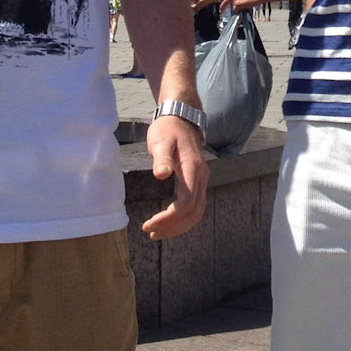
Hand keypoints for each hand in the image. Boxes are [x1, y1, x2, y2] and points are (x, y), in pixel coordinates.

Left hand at [141, 117, 207, 240]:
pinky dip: (182, 219)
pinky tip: (168, 221)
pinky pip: (195, 206)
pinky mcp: (197, 181)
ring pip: (197, 212)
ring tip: (157, 232)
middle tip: (151, 233)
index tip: (148, 224)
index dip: (168, 218)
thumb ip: (161, 158)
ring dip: (179, 226)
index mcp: (193, 169)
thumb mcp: (161, 140)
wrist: (181, 117)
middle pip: (194, 213)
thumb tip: (161, 175)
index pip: (186, 203)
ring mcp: (201, 179)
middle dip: (173, 227)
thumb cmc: (168, 129)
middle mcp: (201, 177)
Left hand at [217, 0, 262, 12]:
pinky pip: (236, 10)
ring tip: (242, 6)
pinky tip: (244, 7)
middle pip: (224, 1)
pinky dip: (239, 10)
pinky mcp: (237, 4)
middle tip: (221, 10)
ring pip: (232, 7)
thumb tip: (234, 1)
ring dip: (236, 8)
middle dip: (222, 7)